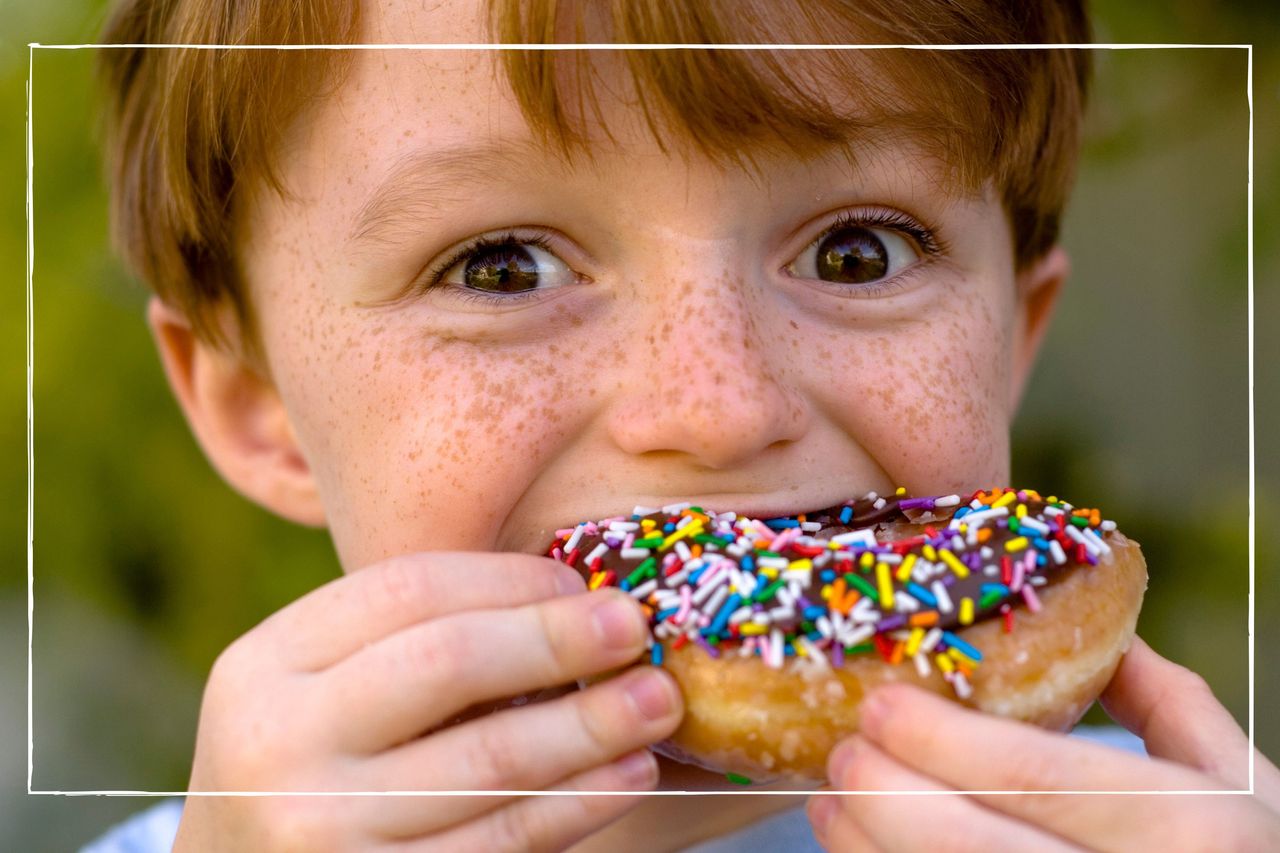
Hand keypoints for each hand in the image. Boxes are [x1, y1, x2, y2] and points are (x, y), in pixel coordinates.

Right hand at [173, 552, 682, 851]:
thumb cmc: (313, 766)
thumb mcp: (318, 690)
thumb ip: (407, 643)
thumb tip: (569, 599)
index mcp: (265, 662)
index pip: (407, 589)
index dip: (509, 579)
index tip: (580, 581)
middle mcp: (278, 742)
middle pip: (447, 662)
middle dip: (557, 638)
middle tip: (635, 627)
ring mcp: (321, 828)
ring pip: (489, 760)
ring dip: (591, 725)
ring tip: (658, 700)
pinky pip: (501, 841)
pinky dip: (577, 803)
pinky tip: (629, 774)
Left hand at [807, 636, 1279, 850]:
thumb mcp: (1245, 786)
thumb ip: (1170, 706)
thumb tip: (1099, 632)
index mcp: (1188, 829)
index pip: (1035, 775)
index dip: (941, 741)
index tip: (878, 703)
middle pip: (972, 844)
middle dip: (886, 796)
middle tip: (840, 753)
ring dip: (873, 852)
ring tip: (830, 806)